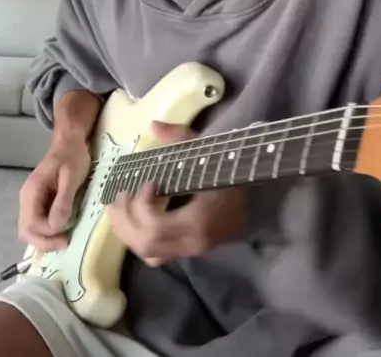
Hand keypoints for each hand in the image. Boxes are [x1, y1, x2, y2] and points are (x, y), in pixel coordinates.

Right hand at [18, 136, 90, 250]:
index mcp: (32, 191)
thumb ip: (63, 200)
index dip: (48, 233)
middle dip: (44, 242)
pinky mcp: (40, 204)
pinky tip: (62, 233)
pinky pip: (39, 224)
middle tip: (66, 243)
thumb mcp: (71, 177)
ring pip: (31, 230)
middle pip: (26, 231)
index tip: (67, 234)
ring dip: (46, 239)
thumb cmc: (72, 157)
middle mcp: (27, 199)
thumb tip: (56, 226)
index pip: (31, 223)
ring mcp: (32, 202)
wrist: (70, 143)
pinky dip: (48, 233)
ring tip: (65, 240)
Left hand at [106, 122, 247, 265]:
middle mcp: (192, 242)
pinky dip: (140, 241)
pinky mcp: (190, 250)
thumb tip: (153, 125)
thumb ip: (179, 136)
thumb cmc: (230, 169)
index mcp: (198, 221)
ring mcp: (192, 250)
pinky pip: (157, 255)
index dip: (141, 207)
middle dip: (125, 221)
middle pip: (145, 244)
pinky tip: (136, 219)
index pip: (155, 227)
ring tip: (120, 207)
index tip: (147, 182)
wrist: (260, 195)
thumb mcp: (206, 149)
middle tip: (120, 195)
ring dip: (128, 232)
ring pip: (148, 253)